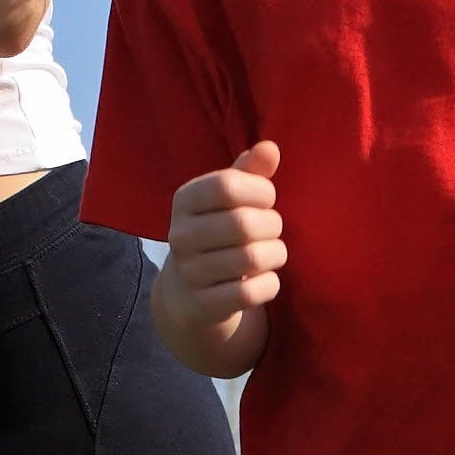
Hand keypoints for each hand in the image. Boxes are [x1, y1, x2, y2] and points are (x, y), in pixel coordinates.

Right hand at [151, 143, 284, 377]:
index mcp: (184, 200)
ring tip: (273, 253)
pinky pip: (250, 294)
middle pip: (243, 224)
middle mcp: (179, 235)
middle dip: (273, 225)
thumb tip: (271, 148)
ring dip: (275, 254)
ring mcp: (188, 273)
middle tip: (273, 230)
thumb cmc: (219, 232)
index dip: (260, 190)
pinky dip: (269, 285)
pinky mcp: (202, 306)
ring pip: (250, 260)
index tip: (267, 199)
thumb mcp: (229, 199)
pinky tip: (266, 279)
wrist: (189, 293)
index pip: (227, 185)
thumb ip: (250, 172)